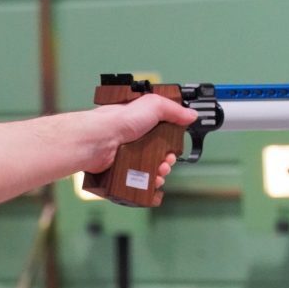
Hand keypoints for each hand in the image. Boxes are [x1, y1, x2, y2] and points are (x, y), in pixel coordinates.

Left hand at [83, 94, 197, 173]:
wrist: (98, 140)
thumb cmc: (118, 120)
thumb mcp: (152, 105)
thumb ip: (173, 109)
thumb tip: (191, 115)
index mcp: (141, 122)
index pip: (162, 133)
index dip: (172, 141)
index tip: (176, 147)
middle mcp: (133, 138)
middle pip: (158, 153)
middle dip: (168, 159)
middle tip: (168, 161)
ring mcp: (126, 155)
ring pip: (149, 168)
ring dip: (160, 172)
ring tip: (161, 171)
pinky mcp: (120, 169)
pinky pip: (137, 179)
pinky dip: (148, 182)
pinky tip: (152, 181)